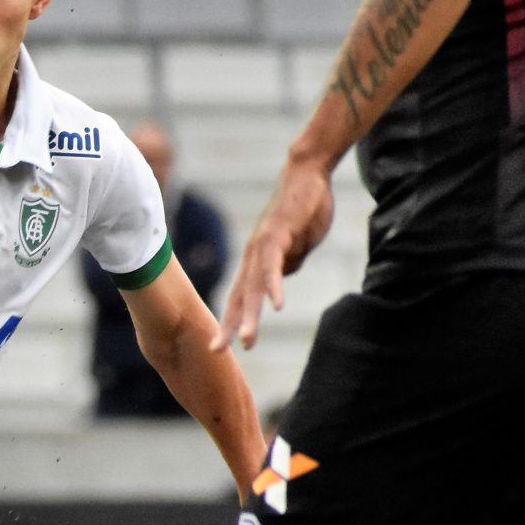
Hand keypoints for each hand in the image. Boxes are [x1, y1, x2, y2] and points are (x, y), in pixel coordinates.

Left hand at [217, 158, 335, 349]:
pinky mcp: (279, 234)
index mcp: (256, 261)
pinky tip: (276, 305)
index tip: (219, 347)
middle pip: (238, 297)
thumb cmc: (303, 208)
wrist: (307, 172)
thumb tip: (279, 282)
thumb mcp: (297, 245)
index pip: (239, 297)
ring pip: (253, 287)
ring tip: (247, 340)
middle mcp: (253, 255)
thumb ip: (287, 264)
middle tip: (216, 353)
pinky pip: (275, 265)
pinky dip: (274, 285)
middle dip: (227, 327)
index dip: (228, 322)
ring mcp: (264, 245)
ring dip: (250, 315)